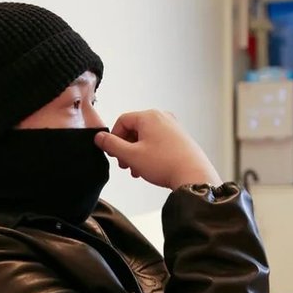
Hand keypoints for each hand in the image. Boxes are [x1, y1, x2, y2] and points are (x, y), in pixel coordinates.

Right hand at [94, 110, 222, 189]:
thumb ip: (112, 145)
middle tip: (124, 164)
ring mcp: (173, 127)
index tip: (112, 152)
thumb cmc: (164, 164)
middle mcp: (162, 117)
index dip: (114, 137)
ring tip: (136, 170)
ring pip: (146, 137)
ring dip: (136, 153)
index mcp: (149, 117)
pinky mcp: (180, 138)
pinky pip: (158, 142)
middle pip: (134, 129)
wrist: (192, 175)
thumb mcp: (131, 155)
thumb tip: (100, 137)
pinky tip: (149, 168)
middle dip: (125, 148)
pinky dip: (149, 153)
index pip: (122, 120)